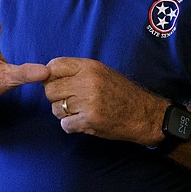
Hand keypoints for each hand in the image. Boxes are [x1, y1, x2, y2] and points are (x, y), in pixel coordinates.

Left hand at [43, 57, 162, 144]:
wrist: (143, 113)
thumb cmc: (120, 92)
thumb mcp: (101, 72)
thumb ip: (76, 71)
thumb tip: (47, 74)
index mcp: (89, 67)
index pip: (54, 66)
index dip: (50, 76)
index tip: (55, 83)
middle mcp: (88, 82)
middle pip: (50, 89)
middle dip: (55, 97)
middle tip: (67, 100)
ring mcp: (88, 102)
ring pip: (56, 108)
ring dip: (63, 113)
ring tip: (79, 111)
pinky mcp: (90, 120)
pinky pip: (65, 124)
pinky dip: (71, 126)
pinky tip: (82, 121)